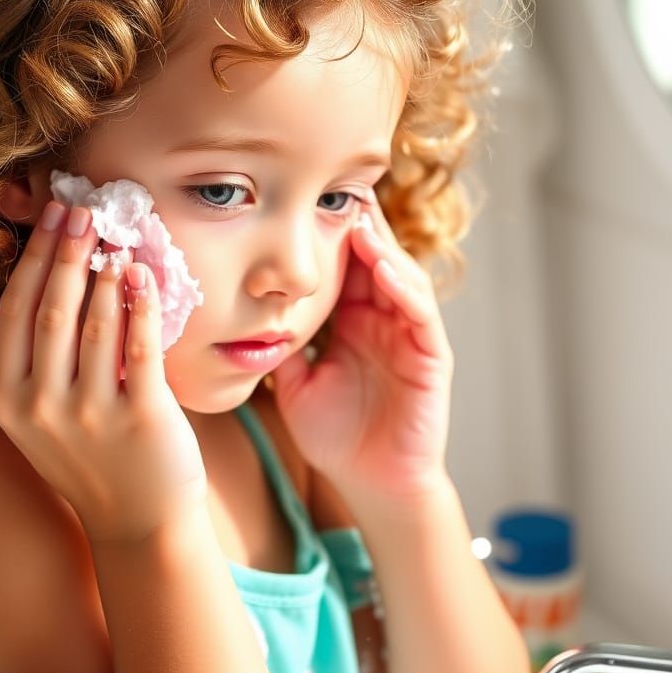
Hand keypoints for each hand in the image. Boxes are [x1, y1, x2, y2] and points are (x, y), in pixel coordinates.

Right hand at [0, 202, 207, 545]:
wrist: (140, 524)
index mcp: (9, 402)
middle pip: (50, 311)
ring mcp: (90, 415)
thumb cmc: (90, 463)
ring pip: (93, 324)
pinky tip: (142, 274)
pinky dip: (140, 304)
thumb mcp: (34, 423)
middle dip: (66, 253)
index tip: (52, 218)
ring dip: (103, 272)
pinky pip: (139, 347)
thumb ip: (9, 366)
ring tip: (114, 236)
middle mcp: (41, 408)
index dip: (34, 260)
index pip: (15, 314)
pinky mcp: (140, 417)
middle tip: (83, 211)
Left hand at [268, 191, 453, 502]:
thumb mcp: (295, 384)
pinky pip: (420, 313)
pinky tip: (383, 267)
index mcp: (352, 321)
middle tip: (334, 187)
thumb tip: (241, 316)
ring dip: (380, 248)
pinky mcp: (430, 356)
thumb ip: (280, 347)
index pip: (342, 267)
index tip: (301, 200)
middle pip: (372, 260)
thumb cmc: (335, 437)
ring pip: (398, 277)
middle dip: (356, 225)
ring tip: (358, 219)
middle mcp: (382, 320)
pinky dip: (403, 287)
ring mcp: (408, 335)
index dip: (326, 236)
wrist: (371, 485)